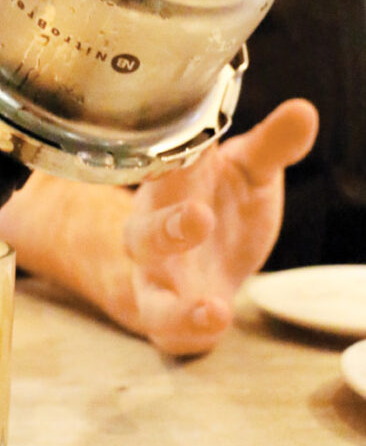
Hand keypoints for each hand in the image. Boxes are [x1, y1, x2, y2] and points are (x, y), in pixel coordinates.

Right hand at [120, 98, 317, 353]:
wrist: (202, 254)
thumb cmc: (221, 199)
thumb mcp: (250, 169)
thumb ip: (273, 145)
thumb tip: (305, 111)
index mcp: (167, 187)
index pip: (160, 171)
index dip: (171, 162)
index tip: (196, 151)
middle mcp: (152, 232)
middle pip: (140, 234)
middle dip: (165, 229)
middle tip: (199, 219)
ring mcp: (159, 279)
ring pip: (149, 297)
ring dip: (175, 308)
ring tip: (214, 310)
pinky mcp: (172, 314)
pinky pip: (170, 332)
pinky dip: (190, 334)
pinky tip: (218, 323)